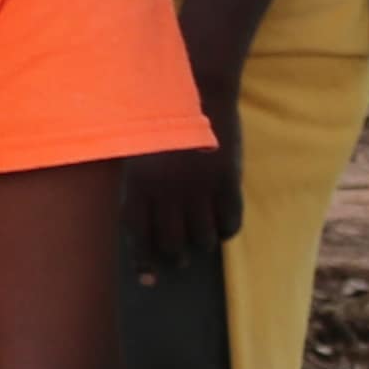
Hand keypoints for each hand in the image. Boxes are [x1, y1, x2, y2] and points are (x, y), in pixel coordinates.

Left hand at [121, 117, 242, 274]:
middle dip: (175, 256)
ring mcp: (199, 189)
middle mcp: (168, 193)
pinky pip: (230, 222)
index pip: (138, 235)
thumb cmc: (165, 118)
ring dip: (202, 244)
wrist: (201, 90)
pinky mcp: (228, 183)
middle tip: (180, 260)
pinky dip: (227, 230)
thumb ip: (138, 181)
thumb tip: (141, 219)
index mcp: (140, 184)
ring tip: (202, 243)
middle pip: (172, 243)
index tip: (148, 278)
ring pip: (202, 238)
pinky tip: (224, 227)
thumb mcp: (140, 148)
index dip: (143, 260)